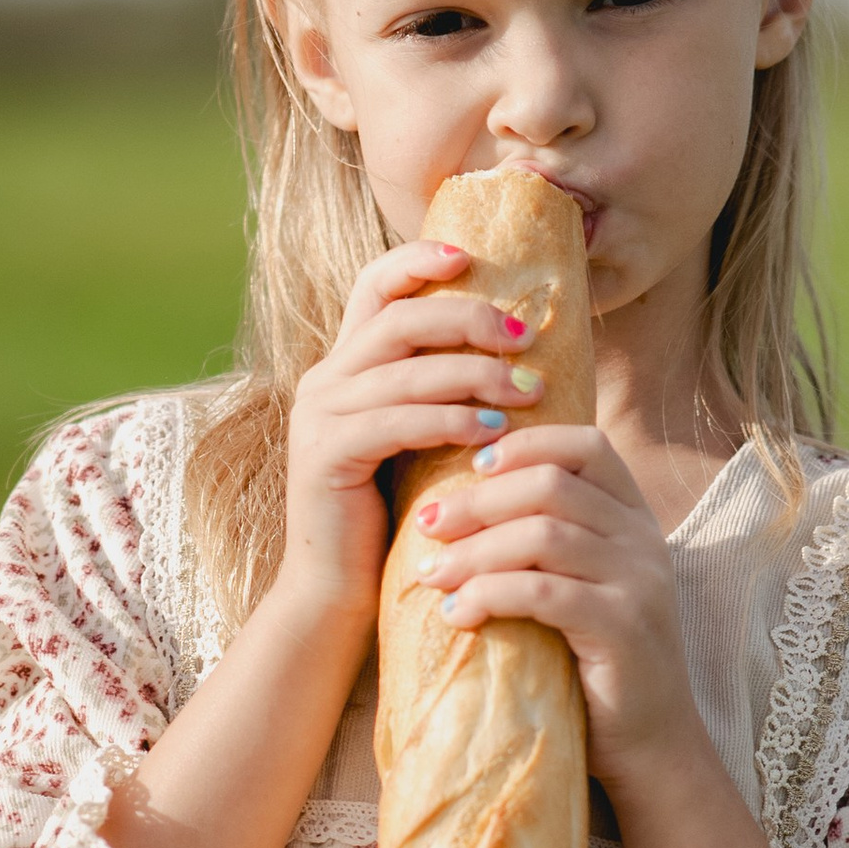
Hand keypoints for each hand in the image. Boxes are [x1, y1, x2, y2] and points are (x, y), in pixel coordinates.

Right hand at [277, 242, 547, 625]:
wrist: (340, 592)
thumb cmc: (397, 516)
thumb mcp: (423, 440)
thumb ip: (447, 393)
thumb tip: (525, 350)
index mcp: (345, 366)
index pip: (374, 287)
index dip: (418, 259)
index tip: (472, 255)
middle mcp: (324, 381)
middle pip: (398, 318)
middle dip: (468, 318)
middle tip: (527, 335)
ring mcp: (318, 417)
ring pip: (404, 369)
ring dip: (474, 373)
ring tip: (530, 387)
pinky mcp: (325, 456)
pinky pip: (395, 422)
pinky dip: (449, 421)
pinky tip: (492, 431)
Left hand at [403, 421, 705, 794]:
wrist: (649, 744)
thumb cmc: (595, 663)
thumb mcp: (580, 585)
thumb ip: (549, 539)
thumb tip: (459, 501)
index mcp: (634, 518)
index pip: (586, 446)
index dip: (525, 444)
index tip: (472, 468)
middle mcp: (644, 541)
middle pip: (552, 484)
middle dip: (479, 500)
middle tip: (427, 525)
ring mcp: (639, 584)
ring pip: (543, 535)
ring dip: (474, 551)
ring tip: (432, 574)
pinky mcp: (623, 630)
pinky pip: (544, 593)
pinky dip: (490, 595)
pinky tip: (458, 614)